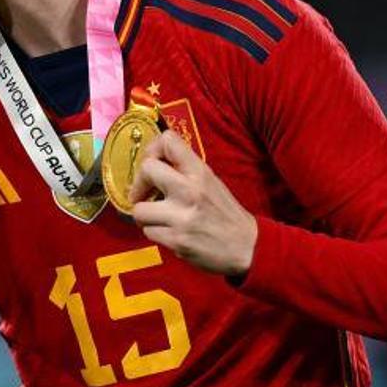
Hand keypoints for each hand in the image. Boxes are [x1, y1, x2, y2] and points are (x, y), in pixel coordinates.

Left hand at [126, 130, 257, 276]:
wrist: (247, 246)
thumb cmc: (225, 214)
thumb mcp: (210, 182)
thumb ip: (184, 170)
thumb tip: (153, 161)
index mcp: (200, 172)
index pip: (169, 140)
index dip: (152, 149)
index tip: (150, 163)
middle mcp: (190, 190)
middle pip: (147, 169)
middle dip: (138, 184)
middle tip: (144, 195)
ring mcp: (182, 216)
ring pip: (139, 209)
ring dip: (146, 216)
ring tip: (160, 218)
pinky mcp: (177, 240)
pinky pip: (148, 232)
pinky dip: (155, 233)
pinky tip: (170, 232)